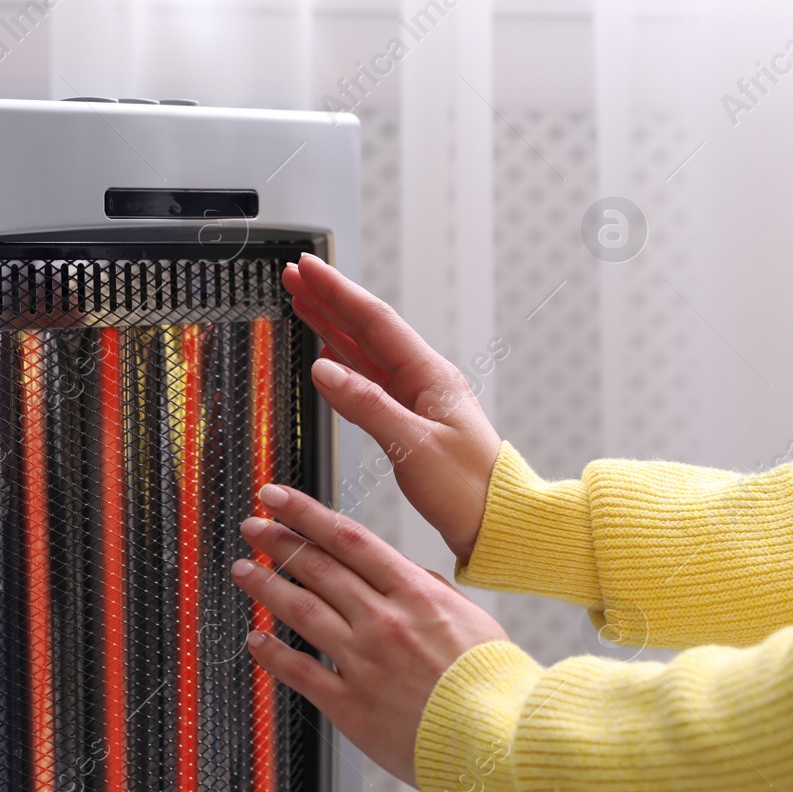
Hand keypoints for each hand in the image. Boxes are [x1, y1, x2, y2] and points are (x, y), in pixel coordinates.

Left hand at [234, 482, 507, 786]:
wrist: (500, 740)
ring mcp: (364, 662)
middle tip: (253, 526)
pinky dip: (272, 654)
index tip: (278, 498)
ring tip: (244, 570)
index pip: (348, 539)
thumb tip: (410, 576)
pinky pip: (301, 672)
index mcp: (415, 593)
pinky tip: (255, 639)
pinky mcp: (351, 706)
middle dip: (279, 542)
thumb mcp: (473, 619)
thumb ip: (433, 593)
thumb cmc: (494, 682)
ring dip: (266, 587)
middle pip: (318, 568)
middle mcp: (384, 621)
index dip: (305, 514)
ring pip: (302, 612)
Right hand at [283, 253, 500, 560]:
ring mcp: (415, 399)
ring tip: (303, 301)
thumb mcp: (413, 446)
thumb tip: (323, 371)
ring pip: (364, 352)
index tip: (308, 268)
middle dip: (328, 299)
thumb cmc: (468, 488)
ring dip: (331, 325)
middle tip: (296, 275)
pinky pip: (368, 380)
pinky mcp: (408, 421)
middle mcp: (422, 380)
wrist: (496, 523)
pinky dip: (343, 362)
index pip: (375, 321)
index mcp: (430, 376)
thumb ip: (366, 406)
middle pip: (367, 329)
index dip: (337, 292)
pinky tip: (327, 355)